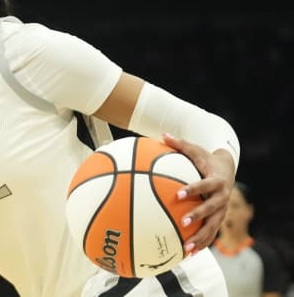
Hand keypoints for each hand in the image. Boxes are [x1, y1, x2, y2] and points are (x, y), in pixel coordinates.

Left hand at [163, 133, 234, 254]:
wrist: (227, 168)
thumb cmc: (205, 158)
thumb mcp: (195, 150)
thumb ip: (179, 144)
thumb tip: (162, 134)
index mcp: (216, 180)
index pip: (204, 185)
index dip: (193, 189)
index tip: (178, 194)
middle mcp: (222, 197)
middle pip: (212, 209)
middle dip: (199, 216)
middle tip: (183, 222)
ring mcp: (222, 210)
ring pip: (213, 227)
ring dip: (201, 238)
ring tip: (186, 249)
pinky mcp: (219, 218)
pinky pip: (211, 233)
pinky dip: (201, 244)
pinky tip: (187, 254)